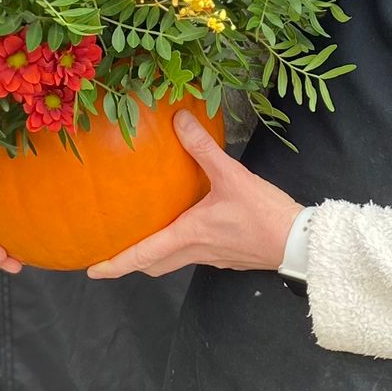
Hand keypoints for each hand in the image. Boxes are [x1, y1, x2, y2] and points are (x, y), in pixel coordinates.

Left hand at [86, 108, 301, 278]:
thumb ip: (203, 148)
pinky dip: (181, 247)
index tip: (93, 270)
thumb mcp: (232, 175)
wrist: (298, 242)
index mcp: (188, 235)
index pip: (142, 255)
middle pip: (154, 265)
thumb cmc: (263, 214)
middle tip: (114, 254)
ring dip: (156, 254)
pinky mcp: (227, 257)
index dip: (115, 264)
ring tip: (145, 236)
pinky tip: (188, 228)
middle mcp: (195, 251)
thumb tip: (179, 121)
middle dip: (132, 262)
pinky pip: (195, 255)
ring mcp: (212, 257)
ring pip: (174, 261)